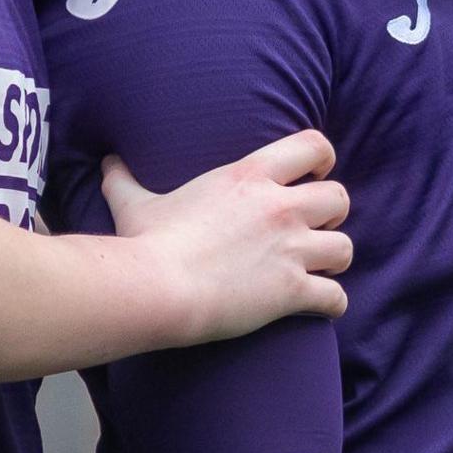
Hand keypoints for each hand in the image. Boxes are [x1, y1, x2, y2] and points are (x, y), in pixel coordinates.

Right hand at [105, 129, 353, 347]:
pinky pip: (336, 297)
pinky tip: (317, 306)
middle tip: (310, 228)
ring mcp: (291, 249)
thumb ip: (124, 179)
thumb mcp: (134, 204)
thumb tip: (107, 162)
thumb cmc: (147, 244)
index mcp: (249, 175)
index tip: (309, 176)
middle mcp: (279, 207)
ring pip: (345, 247)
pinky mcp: (293, 291)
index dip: (320, 160)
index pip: (314, 145)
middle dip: (330, 214)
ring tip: (317, 267)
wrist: (157, 288)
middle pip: (339, 197)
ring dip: (333, 258)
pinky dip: (331, 304)